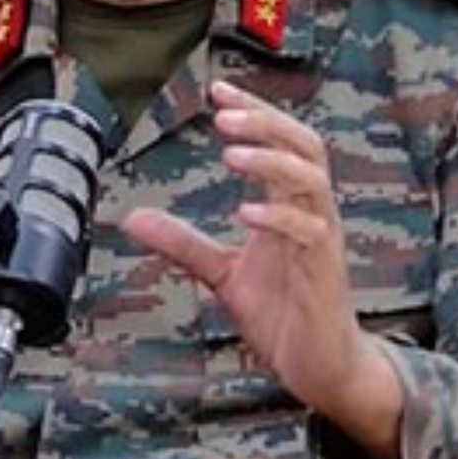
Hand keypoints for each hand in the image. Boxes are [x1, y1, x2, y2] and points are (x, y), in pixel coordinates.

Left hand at [121, 80, 402, 458]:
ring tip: (231, 154)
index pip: (281, 142)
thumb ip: (184, 243)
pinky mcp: (324, 272)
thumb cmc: (283, 314)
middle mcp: (311, 214)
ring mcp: (321, 240)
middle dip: (265, 123)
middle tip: (224, 114)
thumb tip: (133, 218)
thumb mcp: (222, 273)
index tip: (217, 91)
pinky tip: (248, 213)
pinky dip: (279, 217)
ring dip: (271, 162)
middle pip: (304, 146)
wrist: (321, 366)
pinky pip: (310, 232)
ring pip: (312, 181)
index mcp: (290, 206)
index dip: (253, 113)